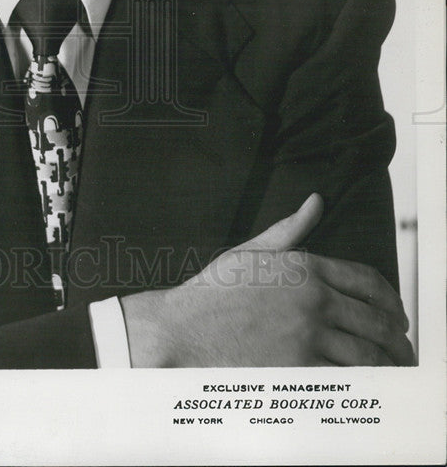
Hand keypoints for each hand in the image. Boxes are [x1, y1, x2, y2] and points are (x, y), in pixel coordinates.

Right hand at [120, 193, 413, 366]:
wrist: (184, 329)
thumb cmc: (215, 291)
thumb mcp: (253, 251)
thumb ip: (291, 228)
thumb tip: (316, 201)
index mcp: (305, 266)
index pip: (368, 280)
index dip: (390, 299)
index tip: (396, 313)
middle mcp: (313, 298)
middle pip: (375, 319)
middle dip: (395, 336)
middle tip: (401, 346)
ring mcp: (308, 333)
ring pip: (367, 352)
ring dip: (387, 363)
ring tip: (393, 368)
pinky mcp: (300, 367)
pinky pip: (346, 377)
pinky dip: (364, 382)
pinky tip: (367, 383)